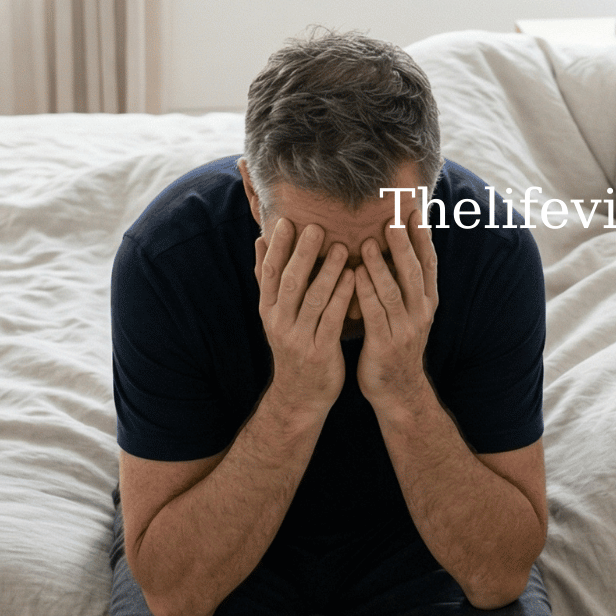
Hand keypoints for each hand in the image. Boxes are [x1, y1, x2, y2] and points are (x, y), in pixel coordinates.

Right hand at [255, 220, 354, 422]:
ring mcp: (299, 338)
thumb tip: (260, 241)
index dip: (277, 247)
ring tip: (341, 247)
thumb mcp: (275, 314)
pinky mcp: (319, 353)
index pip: (270, 273)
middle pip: (290, 282)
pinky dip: (342, 297)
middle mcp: (279, 322)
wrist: (300, 395)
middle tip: (316, 226)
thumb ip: (269, 279)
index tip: (286, 221)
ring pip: (313, 299)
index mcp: (269, 310)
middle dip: (301, 253)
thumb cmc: (293, 344)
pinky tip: (355, 277)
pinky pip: (331, 320)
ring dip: (327, 272)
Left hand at [355, 208, 438, 414]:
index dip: (423, 237)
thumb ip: (402, 282)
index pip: (429, 263)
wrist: (398, 390)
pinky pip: (375, 315)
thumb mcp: (407, 312)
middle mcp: (421, 313)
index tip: (415, 210)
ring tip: (365, 243)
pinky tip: (354, 276)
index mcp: (427, 302)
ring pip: (394, 292)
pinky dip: (365, 293)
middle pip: (414, 273)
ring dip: (380, 266)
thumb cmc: (395, 342)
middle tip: (394, 217)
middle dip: (404, 244)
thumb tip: (394, 245)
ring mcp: (405, 330)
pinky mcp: (386, 345)